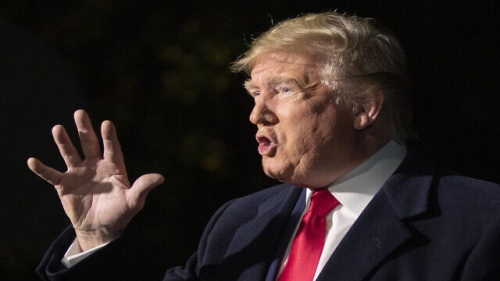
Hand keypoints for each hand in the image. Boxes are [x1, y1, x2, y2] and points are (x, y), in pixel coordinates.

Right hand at [27, 109, 163, 250]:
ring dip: (64, 142)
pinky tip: (32, 161)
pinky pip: (51, 174)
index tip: (107, 123)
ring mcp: (79, 173)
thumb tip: (161, 177)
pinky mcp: (64, 184)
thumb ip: (142, 187)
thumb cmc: (120, 212)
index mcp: (113, 166)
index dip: (109, 136)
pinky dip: (42, 169)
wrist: (101, 227)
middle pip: (89, 143)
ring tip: (57, 128)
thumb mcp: (133, 201)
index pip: (111, 148)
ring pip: (70, 153)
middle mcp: (95, 165)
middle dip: (85, 129)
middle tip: (80, 113)